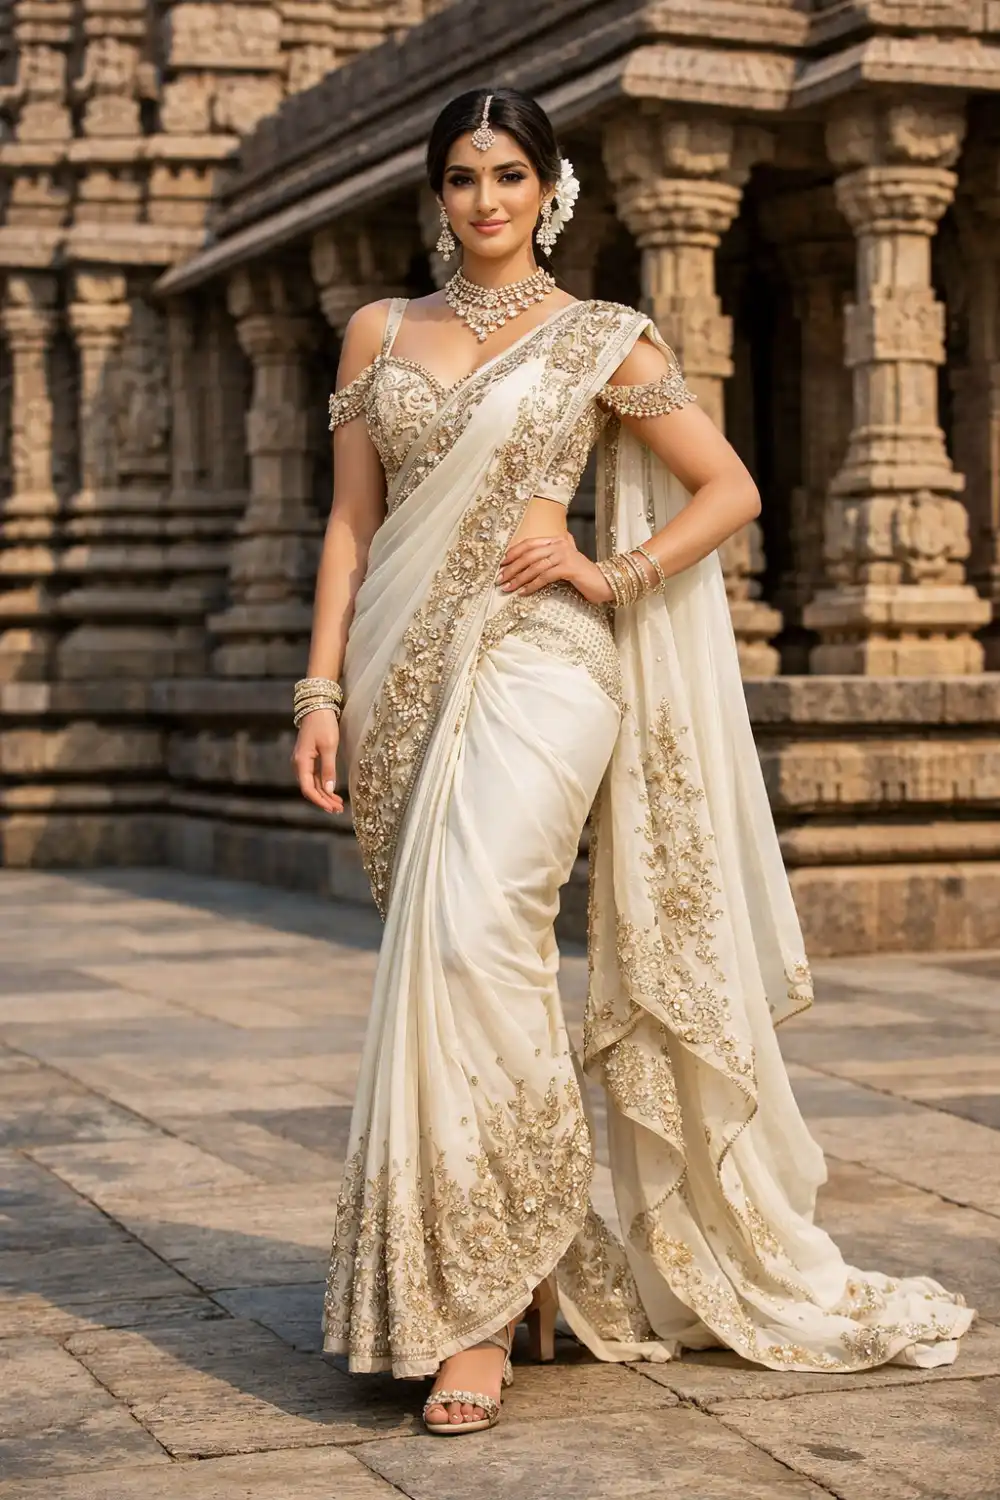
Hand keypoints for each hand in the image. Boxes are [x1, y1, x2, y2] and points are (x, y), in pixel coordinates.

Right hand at [292, 709, 343, 814]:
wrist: (317, 706)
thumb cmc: (323, 724)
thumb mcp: (329, 747)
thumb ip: (328, 769)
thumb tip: (329, 789)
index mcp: (301, 762)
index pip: (308, 788)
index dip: (320, 800)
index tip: (332, 808)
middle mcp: (299, 764)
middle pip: (309, 788)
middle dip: (324, 800)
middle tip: (339, 810)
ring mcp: (303, 761)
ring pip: (312, 783)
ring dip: (324, 794)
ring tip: (338, 804)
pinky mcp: (308, 758)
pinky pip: (314, 776)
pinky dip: (323, 785)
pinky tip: (332, 791)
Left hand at [498, 533, 613, 603]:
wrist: (604, 582)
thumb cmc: (582, 576)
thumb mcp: (565, 562)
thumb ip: (551, 556)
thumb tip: (527, 562)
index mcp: (557, 540)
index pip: (529, 544)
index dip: (513, 553)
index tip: (500, 564)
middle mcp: (559, 544)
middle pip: (529, 554)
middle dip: (512, 567)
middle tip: (500, 579)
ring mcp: (564, 555)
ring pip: (535, 566)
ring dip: (519, 578)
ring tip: (508, 588)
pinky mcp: (569, 568)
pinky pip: (545, 577)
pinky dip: (532, 585)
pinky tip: (523, 592)